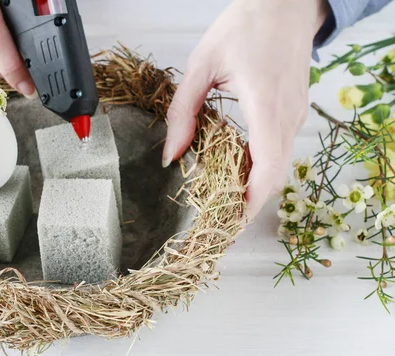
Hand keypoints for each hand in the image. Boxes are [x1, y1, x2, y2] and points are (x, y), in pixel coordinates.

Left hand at [163, 0, 328, 218]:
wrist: (286, 4)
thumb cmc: (247, 25)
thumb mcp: (203, 64)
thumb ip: (183, 112)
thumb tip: (171, 154)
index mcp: (265, 105)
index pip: (268, 169)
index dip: (251, 202)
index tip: (231, 222)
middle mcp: (287, 115)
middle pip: (274, 175)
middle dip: (248, 200)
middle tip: (219, 215)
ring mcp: (296, 114)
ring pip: (277, 163)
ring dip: (252, 182)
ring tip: (222, 193)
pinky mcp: (295, 111)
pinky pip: (278, 148)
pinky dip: (259, 164)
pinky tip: (235, 164)